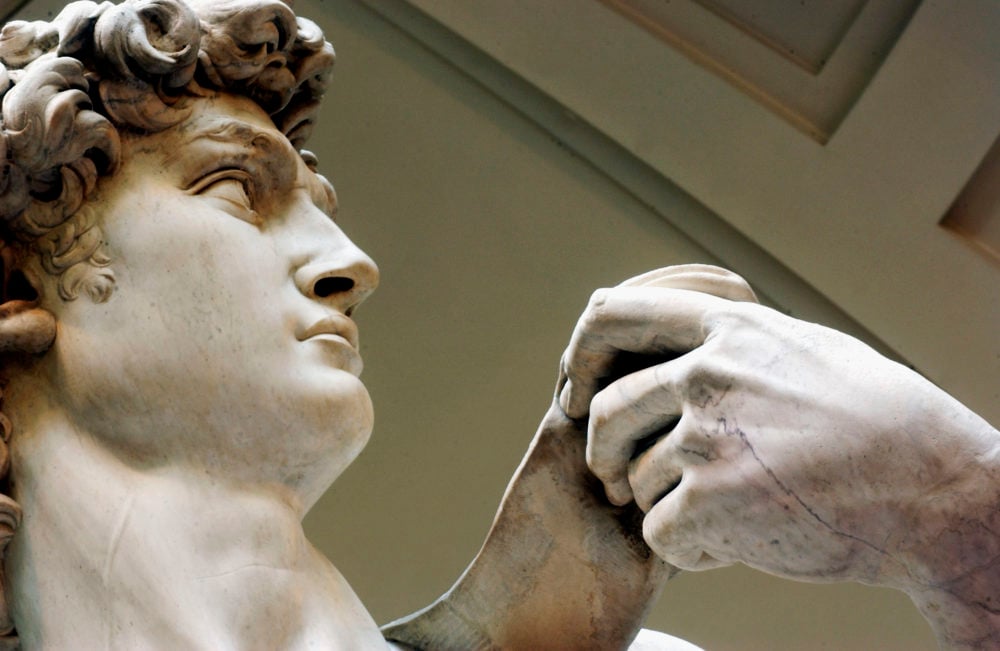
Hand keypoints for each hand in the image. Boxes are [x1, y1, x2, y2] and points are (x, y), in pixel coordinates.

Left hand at [559, 268, 999, 646]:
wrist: (935, 489)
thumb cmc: (872, 420)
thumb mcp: (799, 349)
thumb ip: (726, 340)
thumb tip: (659, 329)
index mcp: (727, 327)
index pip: (612, 317)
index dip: (579, 355)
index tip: (573, 391)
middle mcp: (708, 372)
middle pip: (605, 412)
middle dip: (603, 453)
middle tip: (617, 477)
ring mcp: (709, 435)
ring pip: (636, 481)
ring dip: (667, 505)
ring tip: (731, 509)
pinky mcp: (713, 501)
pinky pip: (659, 533)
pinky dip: (690, 547)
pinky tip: (741, 539)